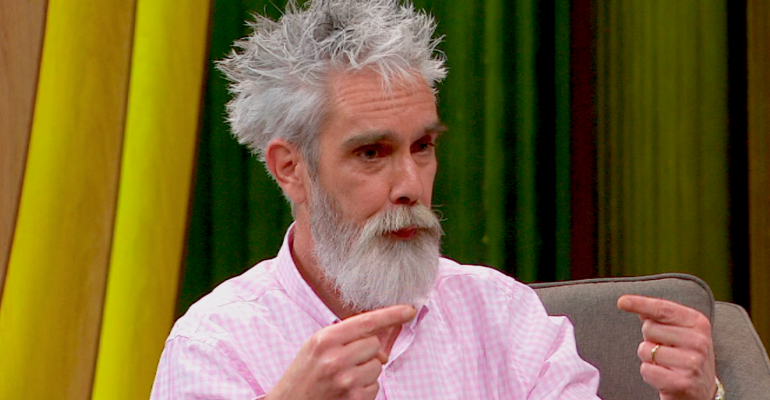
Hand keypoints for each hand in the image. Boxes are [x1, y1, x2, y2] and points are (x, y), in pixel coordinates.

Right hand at [266, 305, 416, 399]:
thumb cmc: (303, 375)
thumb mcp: (315, 347)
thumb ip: (344, 337)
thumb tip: (380, 341)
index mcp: (324, 340)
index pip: (367, 322)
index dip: (392, 314)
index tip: (409, 310)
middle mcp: (336, 359)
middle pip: (374, 345)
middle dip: (367, 352)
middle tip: (347, 361)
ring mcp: (346, 381)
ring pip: (377, 367)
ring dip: (367, 371)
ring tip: (344, 377)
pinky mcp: (355, 399)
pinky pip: (375, 386)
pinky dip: (365, 388)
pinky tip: (346, 390)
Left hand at [618, 295, 716, 399]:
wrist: (702, 391)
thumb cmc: (684, 355)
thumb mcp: (679, 331)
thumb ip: (660, 316)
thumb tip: (631, 302)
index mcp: (698, 323)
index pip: (663, 309)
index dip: (640, 304)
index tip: (622, 302)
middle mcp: (698, 341)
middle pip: (649, 329)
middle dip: (650, 339)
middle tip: (668, 350)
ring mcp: (692, 362)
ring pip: (645, 350)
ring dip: (649, 359)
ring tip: (667, 364)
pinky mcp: (682, 382)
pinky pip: (646, 370)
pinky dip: (649, 374)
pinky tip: (665, 377)